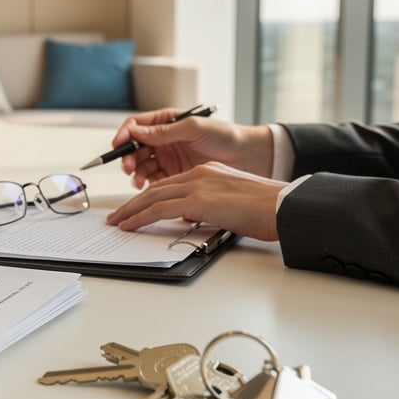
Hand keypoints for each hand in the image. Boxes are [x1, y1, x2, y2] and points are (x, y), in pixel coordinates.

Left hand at [106, 161, 283, 240]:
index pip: (169, 184)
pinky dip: (140, 217)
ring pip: (152, 197)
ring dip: (130, 211)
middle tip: (117, 216)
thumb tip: (192, 220)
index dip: (148, 197)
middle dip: (133, 203)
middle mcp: (199, 174)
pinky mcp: (198, 200)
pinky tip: (129, 226)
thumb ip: (209, 208)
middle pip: (156, 188)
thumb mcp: (231, 205)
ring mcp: (198, 185)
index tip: (135, 208)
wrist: (282, 207)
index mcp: (208, 173)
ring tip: (116, 223)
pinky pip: (159, 208)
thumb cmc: (266, 211)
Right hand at [111, 109, 273, 188]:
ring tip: (138, 180)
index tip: (119, 143)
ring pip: (141, 165)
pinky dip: (145, 183)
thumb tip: (137, 130)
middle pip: (135, 147)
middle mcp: (164, 140)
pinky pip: (152, 179)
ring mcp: (168, 158)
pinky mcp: (173, 175)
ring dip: (135, 172)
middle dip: (128, 157)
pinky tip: (146, 187)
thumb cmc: (226, 136)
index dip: (125, 133)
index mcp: (167, 121)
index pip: (137, 125)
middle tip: (129, 167)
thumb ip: (164, 131)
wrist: (247, 158)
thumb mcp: (194, 128)